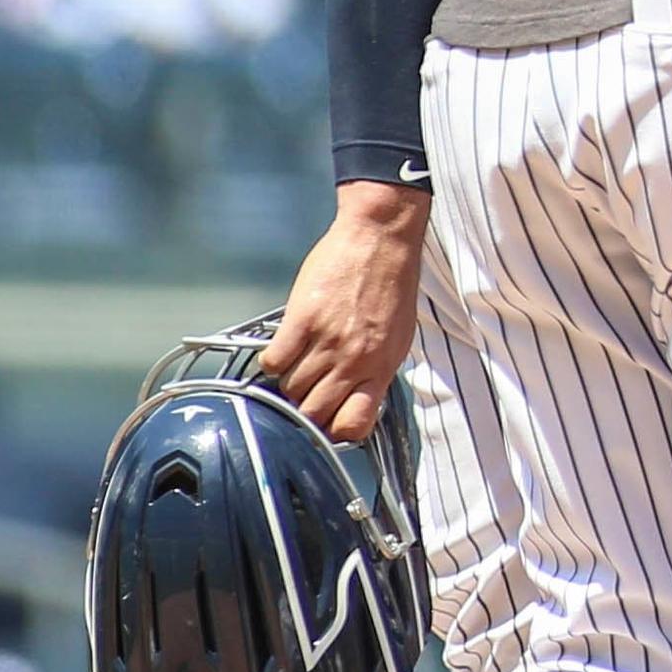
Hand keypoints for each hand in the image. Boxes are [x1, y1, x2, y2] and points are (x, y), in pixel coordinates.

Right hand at [260, 183, 432, 442]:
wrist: (382, 239)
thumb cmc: (392, 284)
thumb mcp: (398, 335)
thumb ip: (377, 368)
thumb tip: (358, 396)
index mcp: (382, 367)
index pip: (354, 424)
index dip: (335, 431)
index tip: (327, 422)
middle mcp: (355, 360)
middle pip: (314, 412)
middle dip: (305, 411)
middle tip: (303, 396)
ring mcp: (328, 341)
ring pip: (291, 388)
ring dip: (288, 384)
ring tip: (296, 367)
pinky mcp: (303, 320)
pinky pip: (275, 362)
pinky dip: (273, 362)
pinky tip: (282, 350)